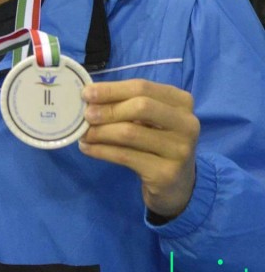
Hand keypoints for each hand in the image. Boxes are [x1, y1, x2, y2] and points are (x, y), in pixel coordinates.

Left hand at [80, 79, 199, 218]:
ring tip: (83, 134)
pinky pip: (125, 156)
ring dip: (100, 132)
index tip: (86, 93)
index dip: (111, 89)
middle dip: (108, 110)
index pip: (142, 87)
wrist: (176, 183)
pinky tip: (87, 148)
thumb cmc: (156, 142)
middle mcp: (187, 123)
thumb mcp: (148, 120)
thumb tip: (89, 96)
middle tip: (86, 115)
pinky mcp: (166, 173)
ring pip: (130, 133)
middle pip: (140, 107)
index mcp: (182, 102)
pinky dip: (100, 150)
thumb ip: (125, 105)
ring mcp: (180, 149)